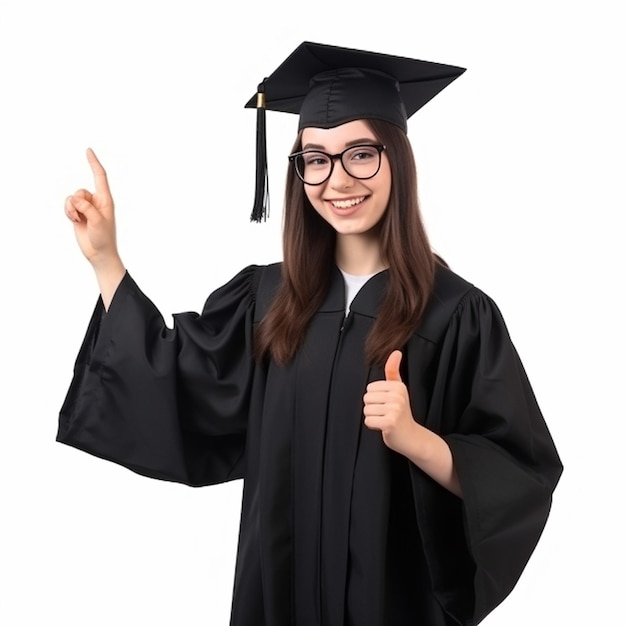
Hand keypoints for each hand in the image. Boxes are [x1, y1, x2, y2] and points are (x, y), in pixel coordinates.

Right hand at [64, 148, 119, 268]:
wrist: (99, 253)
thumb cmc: (103, 238)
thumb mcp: (97, 221)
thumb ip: (87, 207)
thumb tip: (75, 199)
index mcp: (106, 200)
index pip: (100, 177)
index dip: (94, 163)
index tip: (89, 150)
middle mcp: (96, 201)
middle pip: (80, 191)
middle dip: (77, 203)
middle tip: (83, 216)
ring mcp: (86, 207)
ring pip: (72, 198)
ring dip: (71, 209)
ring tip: (78, 220)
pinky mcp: (78, 213)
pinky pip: (67, 205)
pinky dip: (68, 212)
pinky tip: (74, 221)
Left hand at [363, 350, 418, 453]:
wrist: (410, 436)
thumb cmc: (400, 411)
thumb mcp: (398, 389)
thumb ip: (393, 371)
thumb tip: (396, 352)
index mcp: (398, 386)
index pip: (370, 389)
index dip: (375, 398)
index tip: (388, 404)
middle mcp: (398, 396)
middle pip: (366, 399)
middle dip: (373, 408)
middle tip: (386, 413)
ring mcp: (395, 410)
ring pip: (366, 410)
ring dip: (373, 417)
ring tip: (385, 419)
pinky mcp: (390, 423)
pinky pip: (368, 421)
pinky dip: (373, 426)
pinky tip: (384, 427)